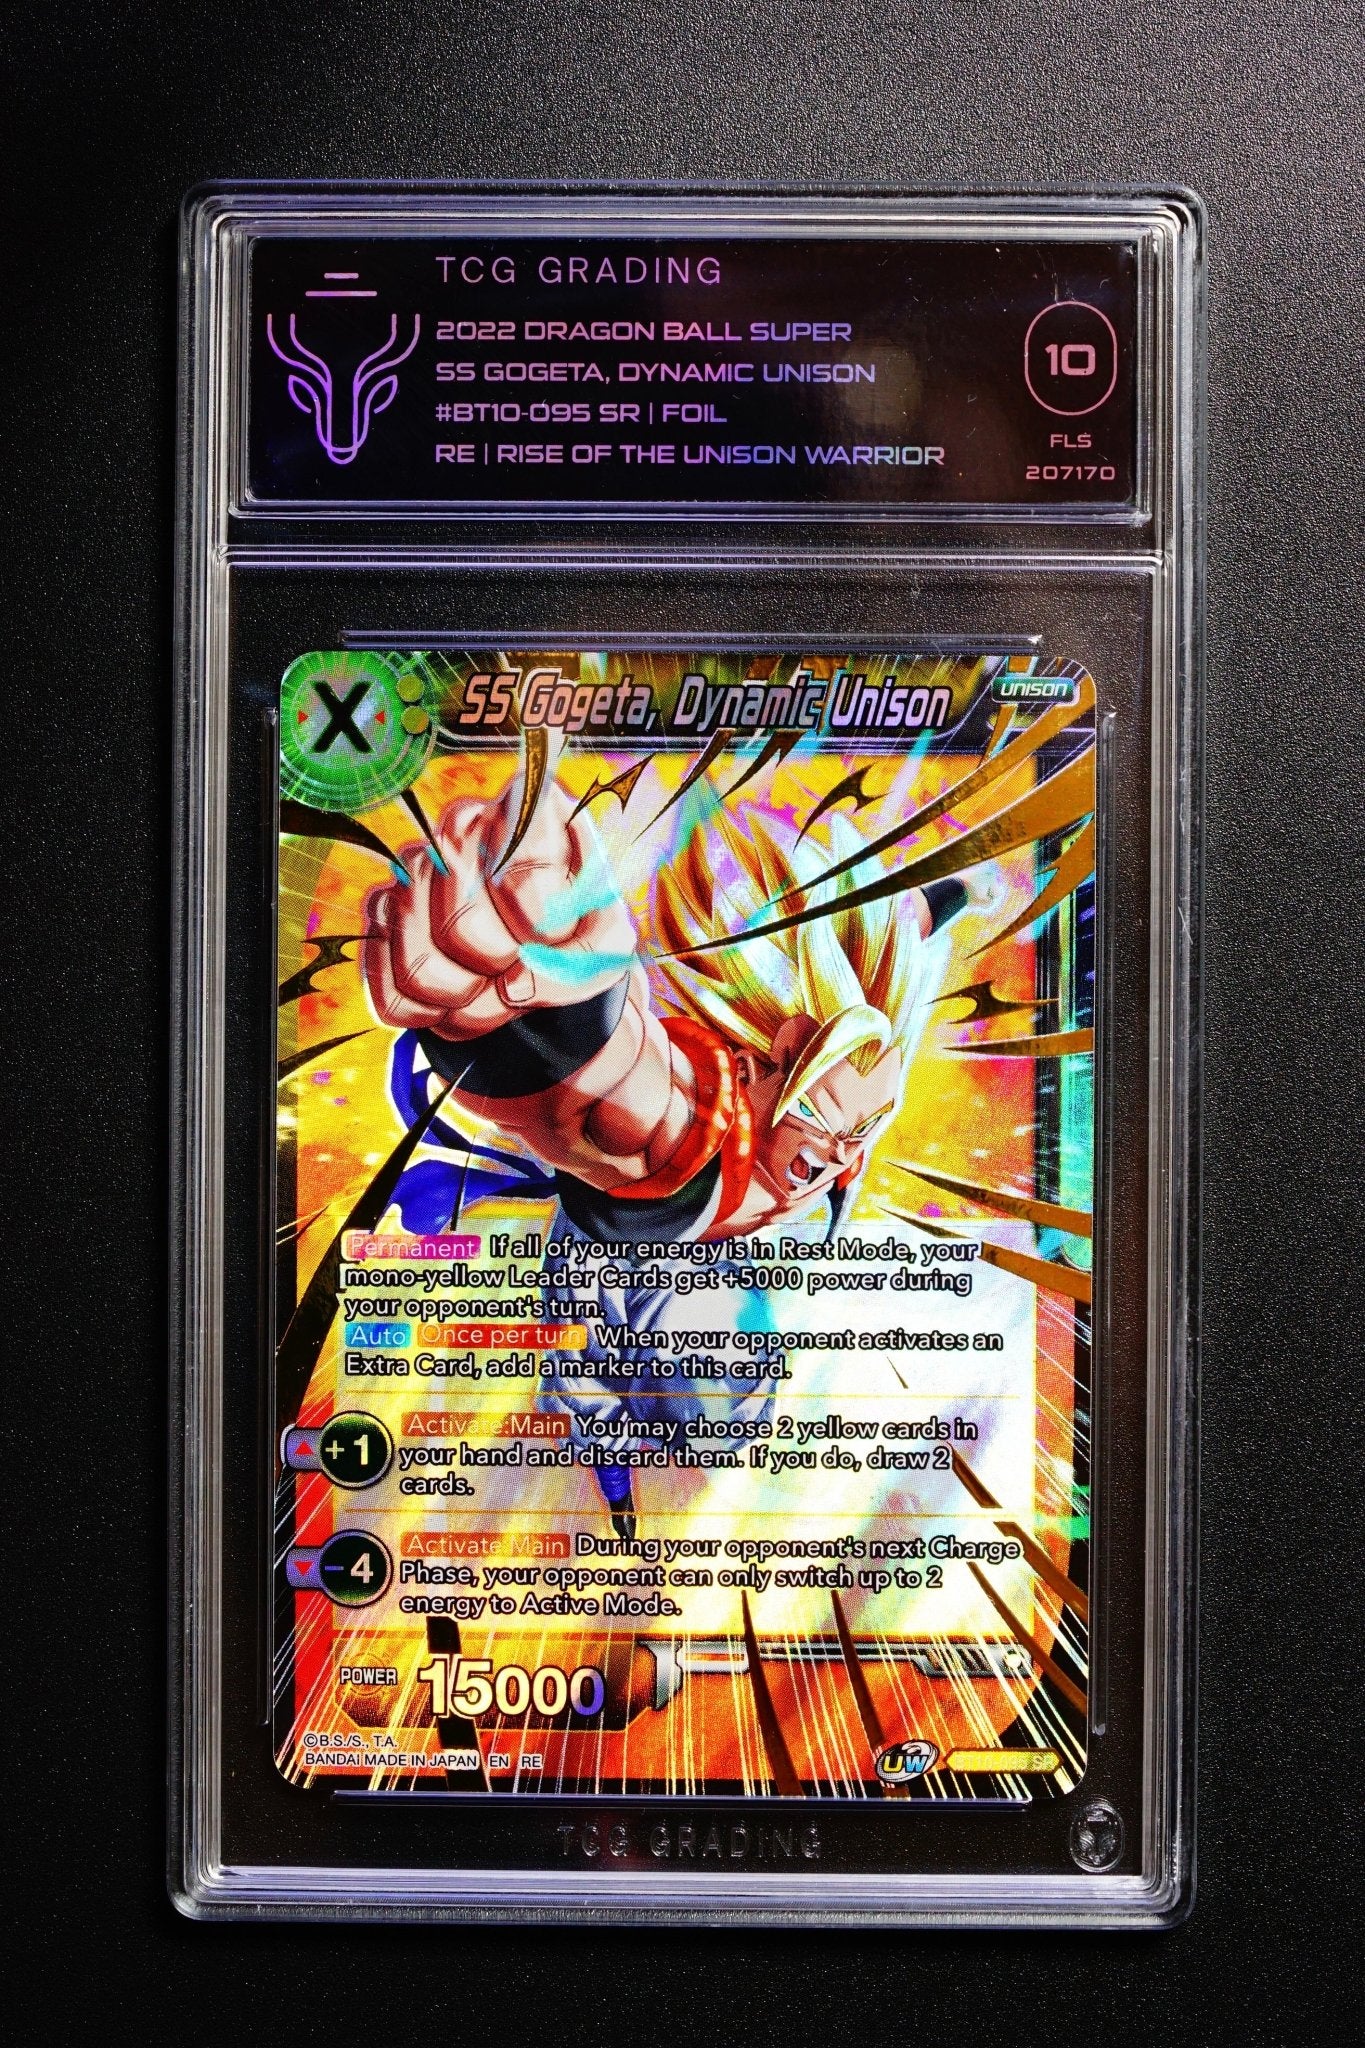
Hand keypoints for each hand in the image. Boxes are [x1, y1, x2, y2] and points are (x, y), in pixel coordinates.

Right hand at [364, 779, 637, 1039]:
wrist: (536, 951)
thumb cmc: (575, 931)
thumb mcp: (607, 941)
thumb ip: (581, 957)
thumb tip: (514, 985)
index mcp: (525, 812)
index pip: (520, 874)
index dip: (538, 925)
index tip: (556, 933)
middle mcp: (458, 828)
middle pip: (463, 928)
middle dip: (500, 969)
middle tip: (520, 966)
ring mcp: (409, 873)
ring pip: (421, 969)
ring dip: (469, 1002)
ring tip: (494, 986)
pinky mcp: (378, 921)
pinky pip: (394, 995)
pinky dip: (435, 1015)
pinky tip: (460, 994)